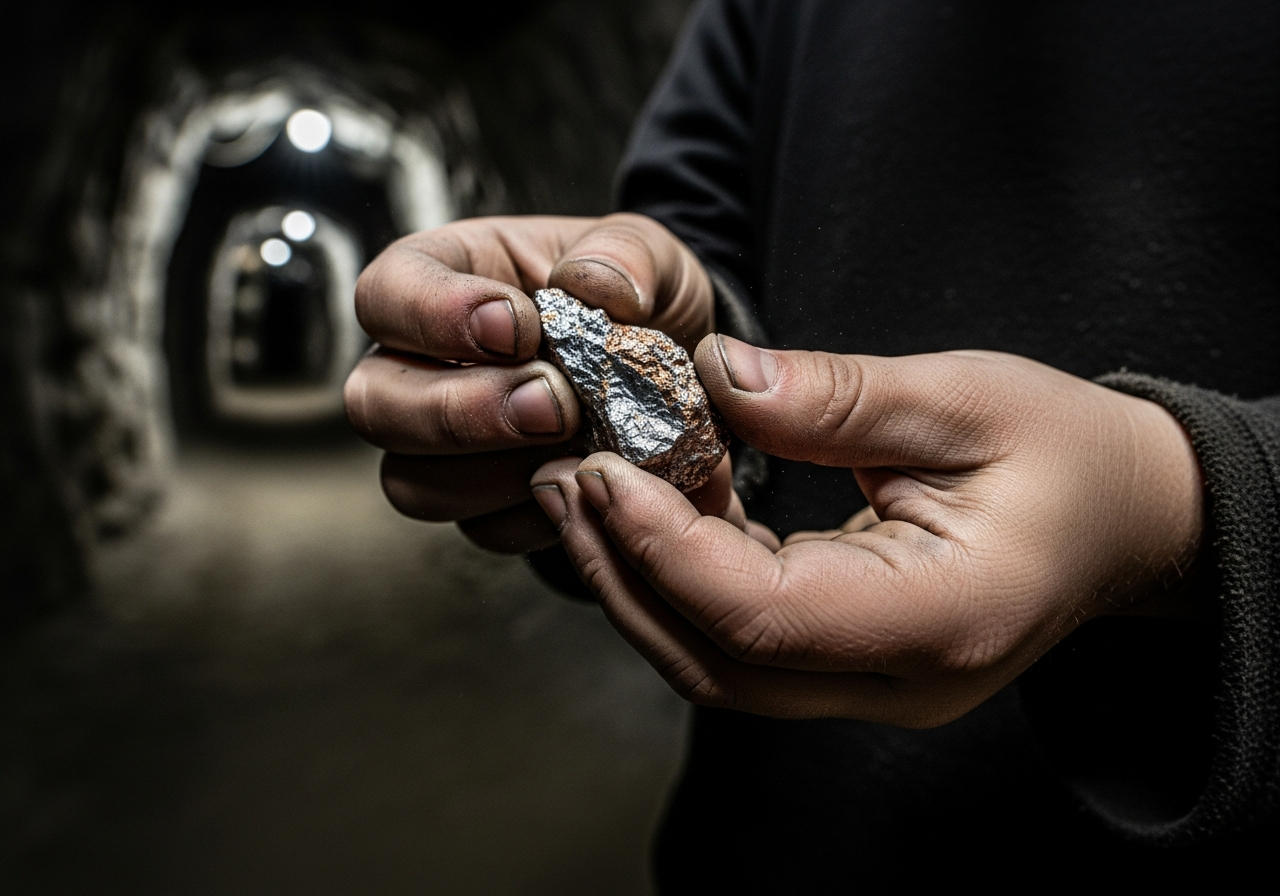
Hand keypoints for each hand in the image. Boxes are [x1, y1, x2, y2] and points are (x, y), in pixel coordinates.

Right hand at [343, 213, 725, 551]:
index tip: (518, 329)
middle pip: (372, 402)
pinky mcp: (482, 503)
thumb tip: (592, 284)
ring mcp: (442, 444)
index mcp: (445, 278)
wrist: (677, 372)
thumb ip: (625, 253)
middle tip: (554, 404)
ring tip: (573, 443)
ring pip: (409, 480)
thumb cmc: (641, 300)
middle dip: (460, 411)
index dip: (434, 315)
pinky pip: (478, 528)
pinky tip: (582, 481)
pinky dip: (533, 515)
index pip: (384, 294)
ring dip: (492, 473)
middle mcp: (421, 365)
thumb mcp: (648, 253)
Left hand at [530, 339, 1203, 725]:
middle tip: (564, 480)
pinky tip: (652, 509)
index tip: (602, 468)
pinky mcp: (847, 664)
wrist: (1124, 517)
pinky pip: (739, 642)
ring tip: (584, 492)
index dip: (665, 548)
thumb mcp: (965, 399)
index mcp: (942, 621)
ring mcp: (870, 685)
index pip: (762, 617)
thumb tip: (717, 378)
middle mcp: (898, 678)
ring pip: (715, 666)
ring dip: (638, 581)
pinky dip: (681, 581)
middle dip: (624, 572)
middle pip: (716, 664)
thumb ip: (837, 397)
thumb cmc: (1068, 455)